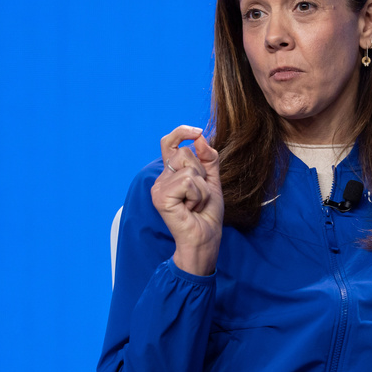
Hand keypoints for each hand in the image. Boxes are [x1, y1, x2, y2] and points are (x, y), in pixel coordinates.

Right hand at [150, 125, 223, 275]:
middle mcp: (162, 179)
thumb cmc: (207, 215)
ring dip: (202, 189)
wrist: (205, 239)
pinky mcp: (161, 196)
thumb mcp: (212, 182)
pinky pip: (188, 182)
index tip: (197, 132)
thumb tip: (200, 137)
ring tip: (195, 205)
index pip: (170, 144)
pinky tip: (191, 209)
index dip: (181, 132)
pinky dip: (198, 196)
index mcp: (171, 174)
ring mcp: (159, 188)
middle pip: (185, 153)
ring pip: (190, 169)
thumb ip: (208, 159)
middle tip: (199, 196)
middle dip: (202, 173)